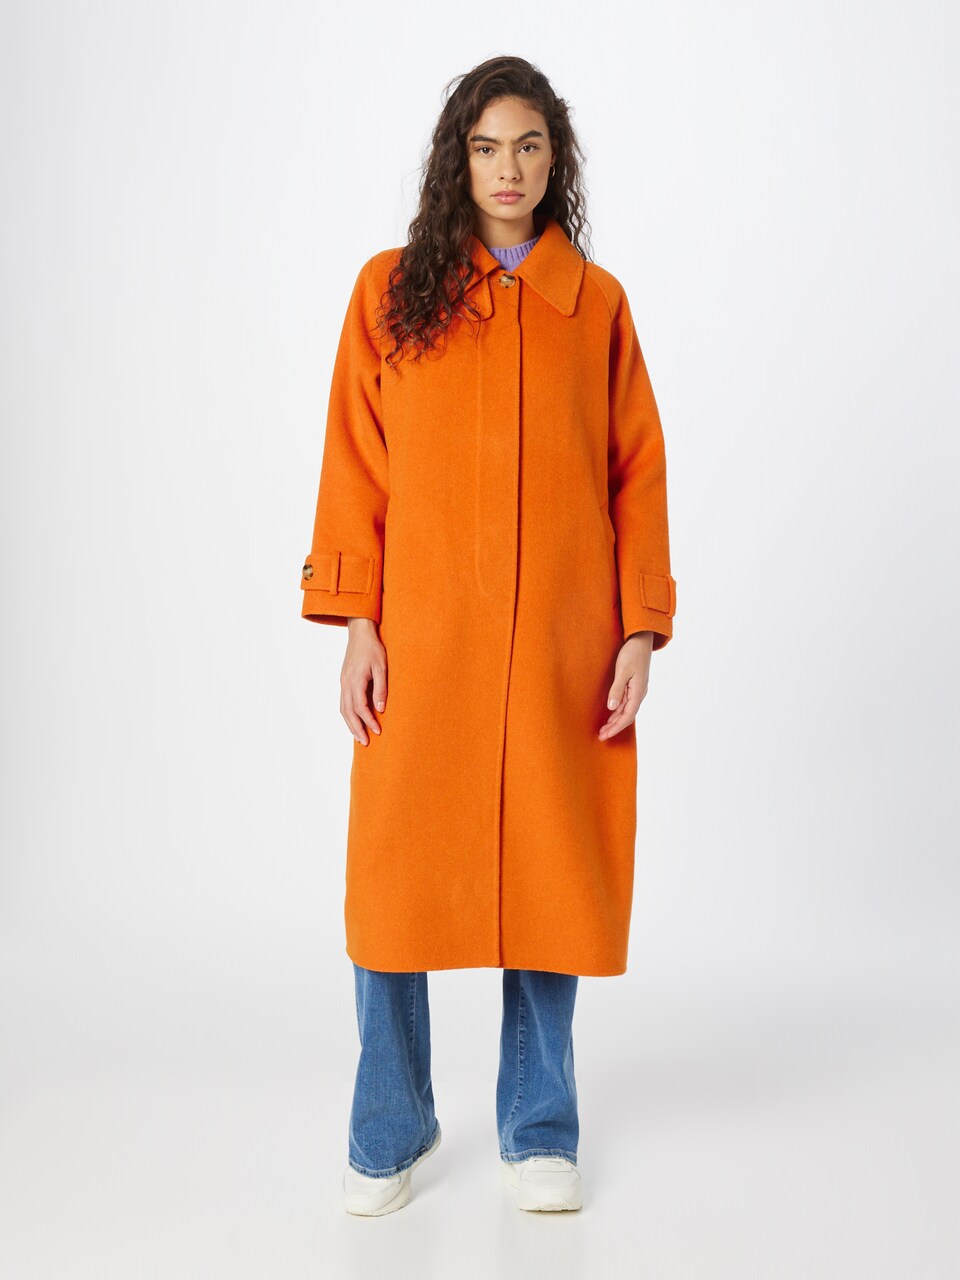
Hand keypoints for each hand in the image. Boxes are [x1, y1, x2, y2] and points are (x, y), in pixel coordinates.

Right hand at [340, 618, 386, 744]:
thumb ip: (381, 688)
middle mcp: (346, 683)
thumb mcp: (382, 667)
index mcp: (355, 680)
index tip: (378, 731)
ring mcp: (343, 683)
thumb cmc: (373, 648)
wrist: (360, 633)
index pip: (360, 707)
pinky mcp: (343, 681)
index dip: (369, 721)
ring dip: (350, 724)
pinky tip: (354, 721)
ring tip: (359, 737)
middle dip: (356, 729)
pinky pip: (343, 702)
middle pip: (348, 712)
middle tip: (365, 743)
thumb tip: (381, 709)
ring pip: (343, 709)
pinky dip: (347, 715)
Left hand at [599, 631, 653, 739]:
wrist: (641, 640)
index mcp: (638, 692)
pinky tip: (610, 716)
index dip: (616, 727)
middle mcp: (639, 694)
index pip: (627, 716)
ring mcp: (636, 690)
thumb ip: (617, 689)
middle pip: (626, 716)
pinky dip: (617, 712)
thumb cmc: (632, 653)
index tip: (606, 735)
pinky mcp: (633, 686)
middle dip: (614, 727)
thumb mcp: (623, 671)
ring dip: (615, 721)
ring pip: (625, 711)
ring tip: (603, 729)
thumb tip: (611, 708)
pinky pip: (625, 704)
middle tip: (601, 736)